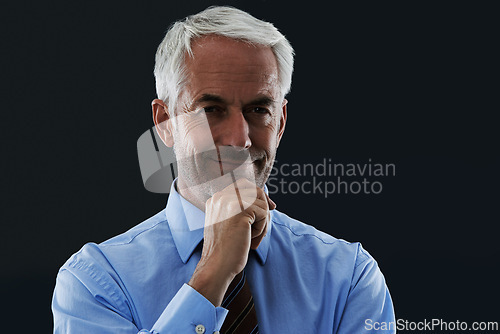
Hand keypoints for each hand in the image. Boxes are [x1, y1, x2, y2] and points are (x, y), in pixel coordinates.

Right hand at [188, 178, 275, 305]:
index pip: (244, 185)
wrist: (217, 266)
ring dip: (263, 223)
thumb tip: (268, 202)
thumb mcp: (229, 225)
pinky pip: (263, 213)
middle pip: (256, 191)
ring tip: (253, 239)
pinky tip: (250, 240)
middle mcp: (221, 196)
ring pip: (262, 203)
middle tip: (263, 228)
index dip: (260, 195)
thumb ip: (241, 210)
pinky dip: (262, 229)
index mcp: (216, 199)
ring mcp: (229, 201)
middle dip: (264, 209)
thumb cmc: (225, 250)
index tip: (271, 207)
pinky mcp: (240, 210)